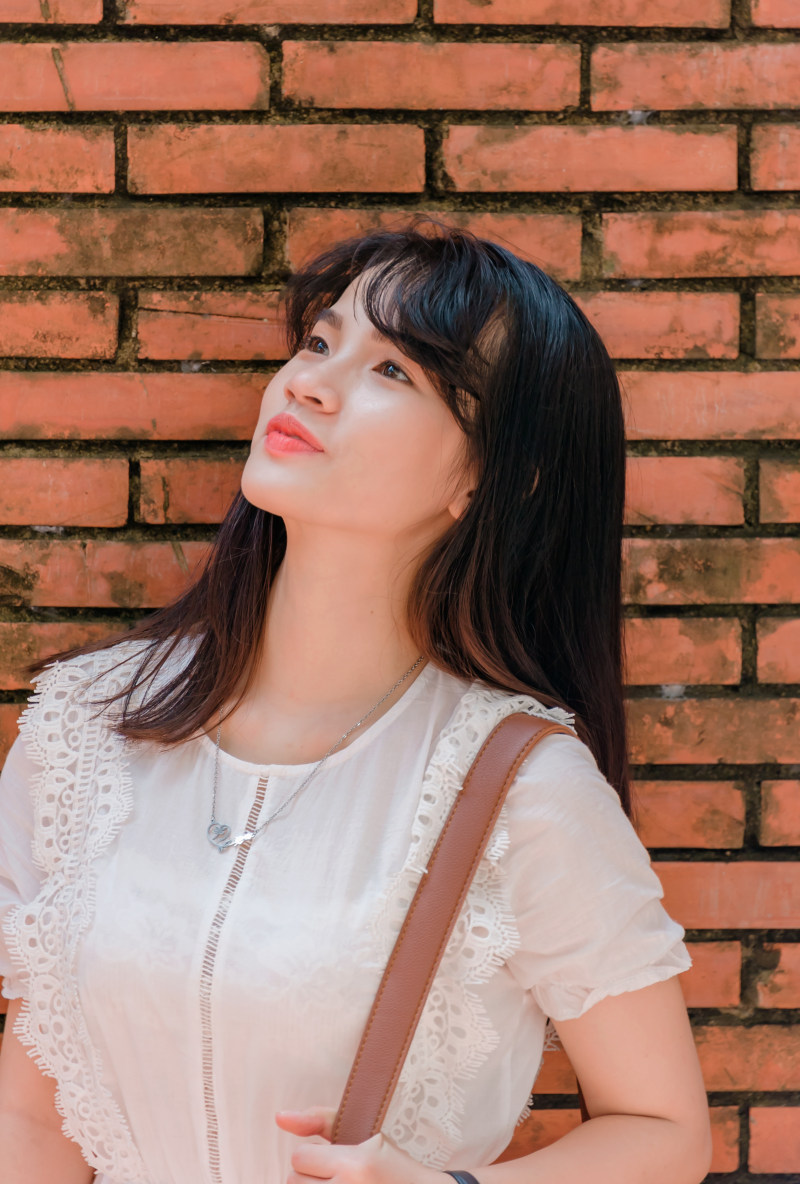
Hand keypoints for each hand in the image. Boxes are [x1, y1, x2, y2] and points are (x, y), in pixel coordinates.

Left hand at [275, 1107, 443, 1182]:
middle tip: (337, 1175)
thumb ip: (319, 1119)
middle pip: (294, 1181)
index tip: (331, 1157)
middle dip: (311, 1176)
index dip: (313, 1156)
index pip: (299, 1158)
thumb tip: (279, 1117)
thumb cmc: (390, 1162)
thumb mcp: (362, 1132)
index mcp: (353, 1165)